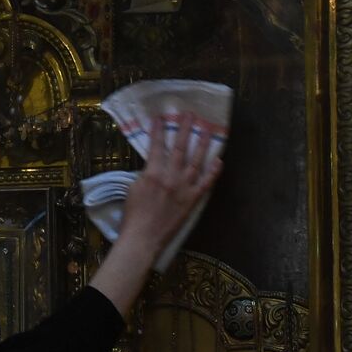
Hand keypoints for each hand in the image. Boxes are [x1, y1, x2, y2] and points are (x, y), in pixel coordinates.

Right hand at [89, 114, 223, 315]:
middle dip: (184, 129)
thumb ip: (145, 174)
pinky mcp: (193, 199)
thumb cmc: (133, 215)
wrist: (143, 237)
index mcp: (153, 172)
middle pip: (179, 147)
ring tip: (206, 130)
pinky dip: (213, 172)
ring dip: (202, 144)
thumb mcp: (133, 188)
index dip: (158, 130)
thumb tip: (154, 165)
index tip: (161, 117)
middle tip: (190, 115)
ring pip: (196, 161)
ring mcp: (184, 188)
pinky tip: (219, 161)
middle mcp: (171, 176)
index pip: (156, 146)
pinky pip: (206, 183)